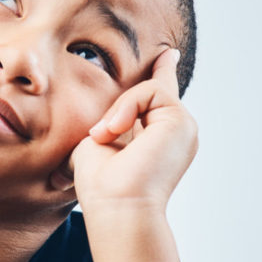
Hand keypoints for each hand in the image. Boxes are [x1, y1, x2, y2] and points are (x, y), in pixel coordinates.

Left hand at [67, 48, 197, 216]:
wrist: (117, 206)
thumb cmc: (102, 186)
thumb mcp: (95, 147)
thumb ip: (101, 131)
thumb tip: (80, 150)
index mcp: (157, 139)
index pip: (161, 97)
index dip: (163, 72)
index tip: (167, 54)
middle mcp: (174, 132)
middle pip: (151, 90)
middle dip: (120, 107)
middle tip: (101, 137)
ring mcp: (181, 126)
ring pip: (146, 90)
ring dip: (117, 113)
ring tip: (104, 138)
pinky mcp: (180, 121)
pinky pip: (149, 91)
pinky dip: (125, 109)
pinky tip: (113, 132)